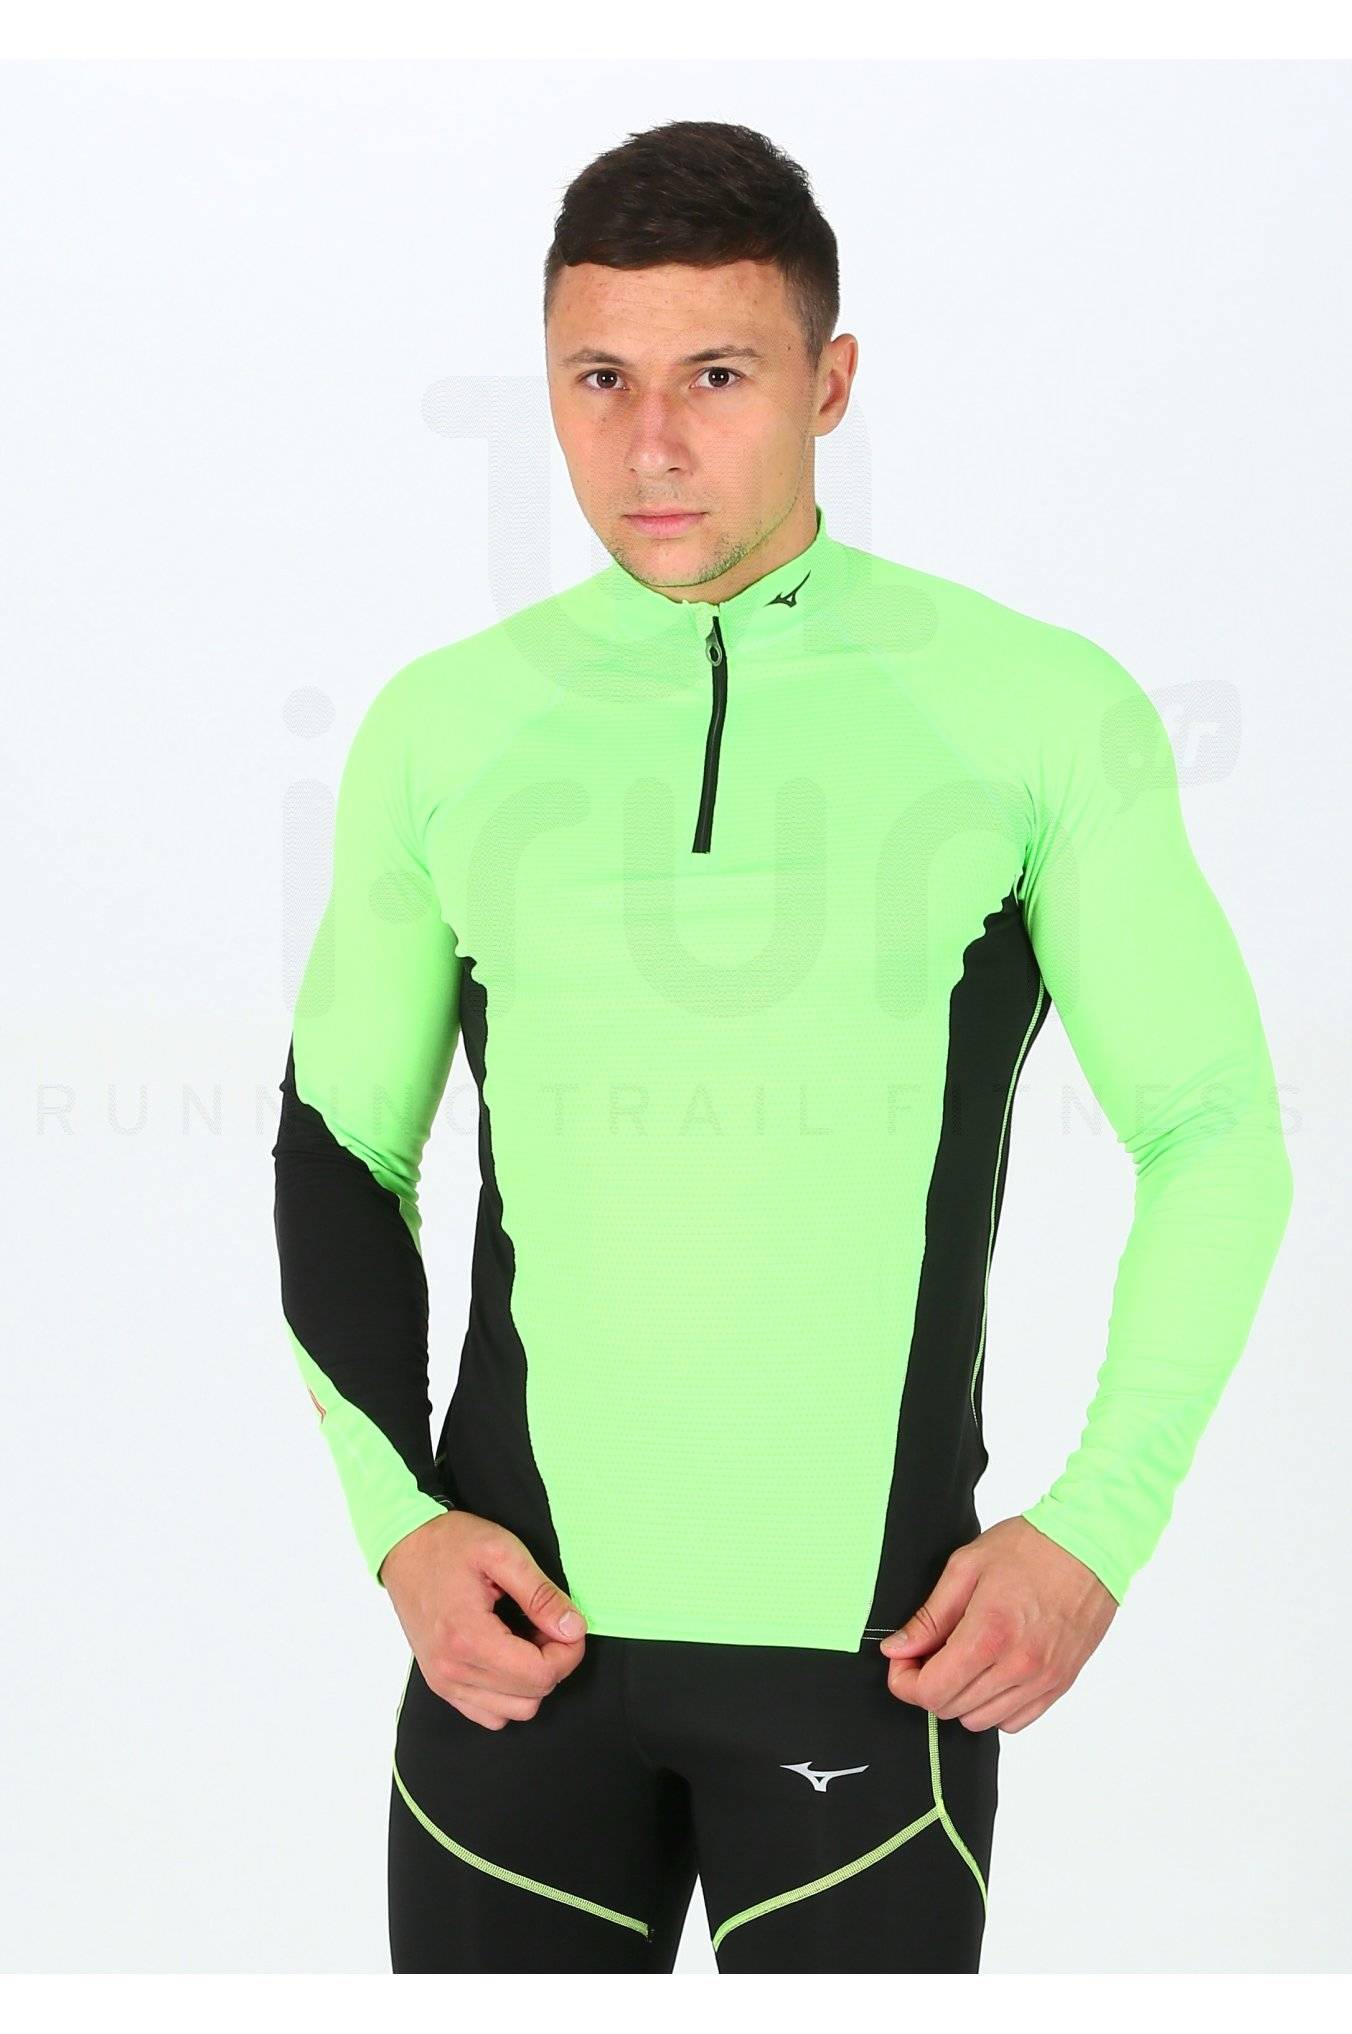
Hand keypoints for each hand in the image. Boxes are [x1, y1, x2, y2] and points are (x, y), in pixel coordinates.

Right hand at [379, 1508, 587, 1729]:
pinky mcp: (440, 1683)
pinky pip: (489, 1714)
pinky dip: (508, 1693)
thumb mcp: (502, 1553)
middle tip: (547, 1624)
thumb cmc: (449, 1543)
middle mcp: (452, 1670)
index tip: (569, 1625)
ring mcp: (443, 1682)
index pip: (539, 1675)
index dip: (568, 1653)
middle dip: (553, 1663)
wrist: (404, 1546)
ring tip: (526, 1638)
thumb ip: (541, 1594)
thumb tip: (573, 1629)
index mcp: (468, 1637)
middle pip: (531, 1697)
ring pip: (513, 1712)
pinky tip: (508, 1655)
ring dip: (531, 1680)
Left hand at [879, 1515, 1117, 1732]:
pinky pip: (1016, 1721)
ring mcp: (1042, 1681)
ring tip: (963, 1659)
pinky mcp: (1060, 1684)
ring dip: (961, 1697)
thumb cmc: (1029, 1547)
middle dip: (929, 1685)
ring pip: (982, 1721)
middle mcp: (1017, 1667)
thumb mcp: (965, 1567)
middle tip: (930, 1651)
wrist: (1090, 1545)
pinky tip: (992, 1671)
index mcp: (988, 1636)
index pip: (931, 1691)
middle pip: (951, 1709)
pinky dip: (995, 1706)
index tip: (903, 1659)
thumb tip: (896, 1649)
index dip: (904, 1680)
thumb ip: (930, 1616)